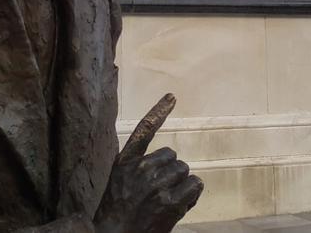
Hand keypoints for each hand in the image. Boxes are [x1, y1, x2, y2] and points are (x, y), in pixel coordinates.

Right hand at [94, 94, 203, 232]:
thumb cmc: (116, 213)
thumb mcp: (118, 182)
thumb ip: (137, 168)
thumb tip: (166, 162)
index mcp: (125, 163)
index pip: (144, 131)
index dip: (158, 111)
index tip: (172, 96)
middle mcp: (141, 170)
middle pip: (174, 157)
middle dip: (172, 173)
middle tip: (161, 192)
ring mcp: (157, 186)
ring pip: (185, 171)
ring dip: (181, 185)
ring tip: (167, 201)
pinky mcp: (171, 202)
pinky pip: (195, 186)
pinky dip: (191, 196)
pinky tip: (179, 206)